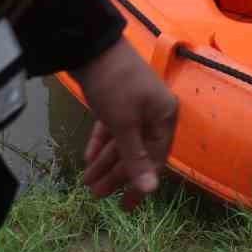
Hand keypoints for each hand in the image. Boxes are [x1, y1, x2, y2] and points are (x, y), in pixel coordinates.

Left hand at [71, 38, 177, 210]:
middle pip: (137, 151)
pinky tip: (88, 158)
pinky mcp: (116, 99)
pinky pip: (111, 127)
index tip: (125, 206)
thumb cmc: (115, 85)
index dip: (139, 183)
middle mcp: (154, 112)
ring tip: (87, 181)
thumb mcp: (124, 124)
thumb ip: (135, 158)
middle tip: (95, 194)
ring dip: (105, 162)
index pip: (156, 158)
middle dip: (116, 174)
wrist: (91, 45)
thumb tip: (151, 190)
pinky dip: (101, 142)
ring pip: (122, 140)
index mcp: (164, 116)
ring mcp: (135, 104)